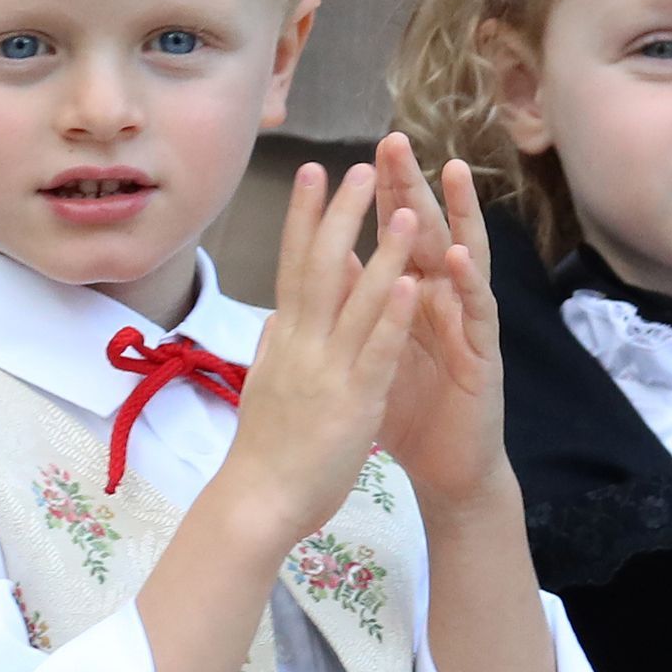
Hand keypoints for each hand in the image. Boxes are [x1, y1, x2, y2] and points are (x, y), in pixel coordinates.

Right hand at [220, 161, 418, 542]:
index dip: (303, 216)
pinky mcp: (354, 402)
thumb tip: (276, 316)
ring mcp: (327, 371)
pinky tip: (414, 283)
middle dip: (341, 214)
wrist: (257, 504)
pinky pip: (377, 350)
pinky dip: (394, 315)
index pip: (292, 265)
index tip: (314, 172)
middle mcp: (300, 345)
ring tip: (405, 210)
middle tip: (361, 167)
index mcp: (283, 340)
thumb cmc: (264, 451)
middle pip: (319, 266)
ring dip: (382, 252)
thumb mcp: (263, 386)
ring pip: (355, 301)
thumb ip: (273, 348)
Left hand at [369, 131, 510, 508]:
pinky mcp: (483, 352)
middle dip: (411, 186)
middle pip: (425, 231)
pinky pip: (476, 310)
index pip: (391, 234)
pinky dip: (468, 282)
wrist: (445, 468)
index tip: (352, 154)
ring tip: (450, 172)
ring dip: (458, 215)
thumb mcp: (371, 348)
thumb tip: (326, 256)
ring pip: (463, 256)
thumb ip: (355, 303)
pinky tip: (459, 255)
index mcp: (410, 295)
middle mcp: (441, 299)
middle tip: (395, 141)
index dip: (377, 195)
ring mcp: (465, 321)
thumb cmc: (409, 409)